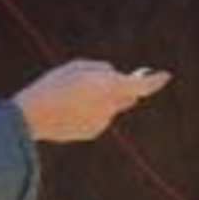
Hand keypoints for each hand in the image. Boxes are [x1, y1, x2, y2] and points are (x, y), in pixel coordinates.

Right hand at [11, 60, 171, 142]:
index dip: (155, 80)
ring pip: (110, 106)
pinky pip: (98, 117)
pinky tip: (68, 109)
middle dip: (123, 87)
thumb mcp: (76, 66)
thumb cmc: (53, 86)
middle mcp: (110, 107)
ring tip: (71, 94)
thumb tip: (113, 76)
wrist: (33, 117)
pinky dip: (89, 111)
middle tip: (113, 78)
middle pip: (127, 95)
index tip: (165, 75)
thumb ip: (101, 69)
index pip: (142, 85)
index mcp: (109, 87)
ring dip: (100, 98)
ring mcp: (102, 122)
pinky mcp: (93, 132)